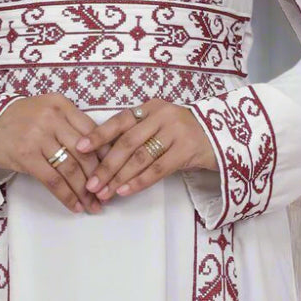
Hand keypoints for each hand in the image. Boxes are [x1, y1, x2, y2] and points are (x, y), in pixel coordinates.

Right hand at [0, 93, 114, 214]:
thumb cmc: (21, 119)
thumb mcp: (47, 111)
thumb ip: (71, 125)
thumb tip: (101, 154)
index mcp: (61, 105)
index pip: (92, 132)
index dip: (106, 156)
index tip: (114, 172)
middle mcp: (52, 117)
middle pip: (85, 153)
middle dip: (99, 178)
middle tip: (107, 195)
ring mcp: (38, 136)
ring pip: (71, 169)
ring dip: (84, 191)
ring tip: (93, 205)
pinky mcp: (26, 155)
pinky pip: (53, 180)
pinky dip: (66, 196)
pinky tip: (75, 206)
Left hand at [72, 98, 218, 201]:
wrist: (222, 137)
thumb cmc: (182, 134)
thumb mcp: (159, 127)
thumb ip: (136, 135)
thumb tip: (101, 156)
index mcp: (150, 108)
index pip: (119, 120)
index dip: (98, 134)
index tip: (78, 148)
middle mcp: (161, 116)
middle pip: (127, 142)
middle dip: (106, 165)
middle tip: (90, 183)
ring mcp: (175, 132)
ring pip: (140, 157)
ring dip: (119, 177)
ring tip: (104, 192)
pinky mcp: (187, 150)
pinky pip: (158, 169)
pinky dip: (139, 181)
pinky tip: (125, 191)